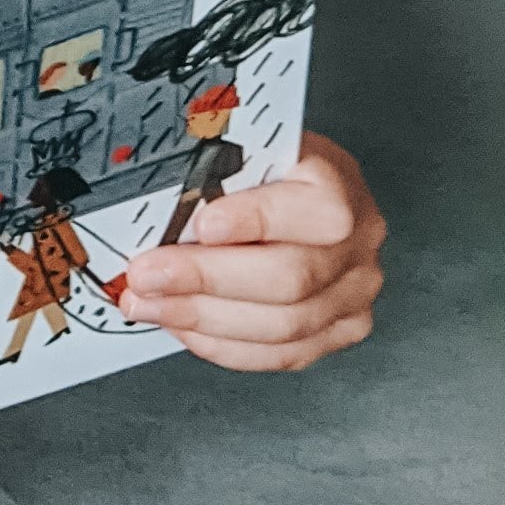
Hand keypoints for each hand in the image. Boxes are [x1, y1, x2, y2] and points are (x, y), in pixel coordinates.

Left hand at [117, 134, 383, 372]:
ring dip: (202, 318)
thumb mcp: (242, 150)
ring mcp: (354, 290)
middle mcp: (358, 240)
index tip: (202, 225)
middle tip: (146, 276)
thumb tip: (154, 214)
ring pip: (283, 325)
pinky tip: (182, 326)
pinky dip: (222, 344)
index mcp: (338, 183)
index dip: (256, 220)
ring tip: (148, 304)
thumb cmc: (261, 170)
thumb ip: (211, 175)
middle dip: (205, 280)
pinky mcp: (341, 329)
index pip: (314, 210)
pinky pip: (281, 354)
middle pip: (290, 278)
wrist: (296, 190)